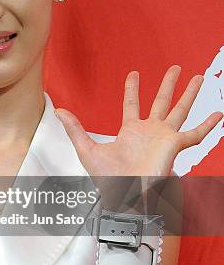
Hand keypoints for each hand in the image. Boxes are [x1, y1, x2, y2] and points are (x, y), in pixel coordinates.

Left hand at [55, 65, 222, 177]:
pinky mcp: (174, 146)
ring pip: (180, 110)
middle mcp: (150, 132)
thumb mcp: (86, 149)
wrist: (123, 197)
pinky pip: (195, 134)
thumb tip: (58, 110)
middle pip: (162, 102)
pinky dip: (208, 125)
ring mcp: (164, 138)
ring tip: (198, 77)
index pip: (132, 103)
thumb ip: (75, 128)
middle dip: (168, 85)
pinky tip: (219, 114)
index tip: (135, 73)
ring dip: (189, 94)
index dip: (133, 88)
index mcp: (131, 131)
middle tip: (175, 67)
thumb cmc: (107, 180)